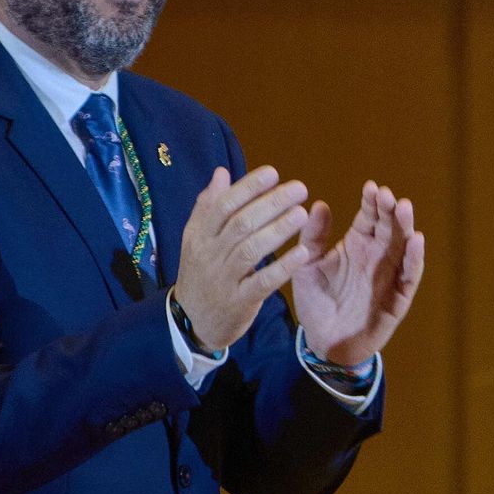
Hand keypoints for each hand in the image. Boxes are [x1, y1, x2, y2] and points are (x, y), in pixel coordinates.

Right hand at [173, 166, 312, 349]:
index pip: (223, 206)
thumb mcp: (196, 239)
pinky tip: (303, 253)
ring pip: (251, 250)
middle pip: (241, 224)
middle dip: (271, 204)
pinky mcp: (239, 302)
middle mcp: (210, 255)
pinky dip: (282, 267)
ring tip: (302, 214)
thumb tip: (221, 172)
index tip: (273, 173)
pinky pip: (262, 282)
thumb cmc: (201, 272)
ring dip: (278, 230)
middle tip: (299, 189)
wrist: (191, 322)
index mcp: (200, 235)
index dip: (248, 187)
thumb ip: (209, 206)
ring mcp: (224, 280)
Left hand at [292, 181, 423, 366]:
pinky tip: (416, 240)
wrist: (322, 343)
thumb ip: (313, 237)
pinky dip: (415, 258)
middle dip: (390, 209)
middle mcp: (377, 256)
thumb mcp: (308, 266)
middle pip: (390, 227)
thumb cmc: (316, 303)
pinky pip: (410, 276)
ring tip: (404, 207)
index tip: (371, 187)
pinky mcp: (398, 298)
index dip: (371, 202)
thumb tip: (320, 204)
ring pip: (404, 246)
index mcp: (357, 245)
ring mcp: (390, 276)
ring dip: (406, 226)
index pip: (369, 217)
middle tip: (387, 194)